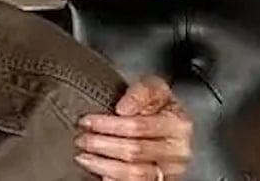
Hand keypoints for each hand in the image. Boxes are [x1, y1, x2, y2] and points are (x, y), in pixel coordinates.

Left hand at [74, 75, 192, 179]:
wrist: (167, 125)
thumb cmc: (157, 106)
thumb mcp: (154, 88)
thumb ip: (141, 91)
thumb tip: (124, 108)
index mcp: (178, 125)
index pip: (138, 126)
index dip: (108, 124)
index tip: (87, 121)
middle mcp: (178, 151)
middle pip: (134, 151)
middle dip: (100, 144)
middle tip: (81, 138)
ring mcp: (170, 172)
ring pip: (134, 174)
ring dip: (103, 165)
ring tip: (83, 156)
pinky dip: (112, 179)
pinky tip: (99, 171)